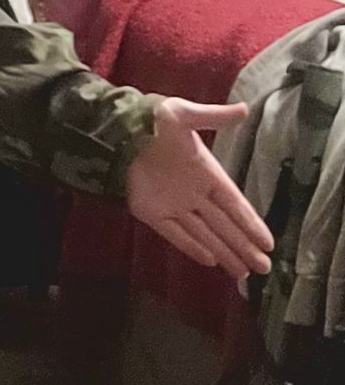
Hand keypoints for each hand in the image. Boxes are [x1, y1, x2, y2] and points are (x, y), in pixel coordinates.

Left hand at [126, 99, 273, 278]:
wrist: (115, 132)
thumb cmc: (152, 121)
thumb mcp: (184, 114)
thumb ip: (213, 117)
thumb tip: (244, 109)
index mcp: (207, 172)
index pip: (235, 204)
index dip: (251, 223)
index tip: (268, 243)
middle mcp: (195, 193)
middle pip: (224, 226)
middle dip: (244, 247)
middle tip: (265, 269)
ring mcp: (174, 205)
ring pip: (204, 234)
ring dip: (224, 253)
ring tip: (245, 274)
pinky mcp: (152, 213)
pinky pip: (175, 234)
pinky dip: (192, 247)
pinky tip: (210, 261)